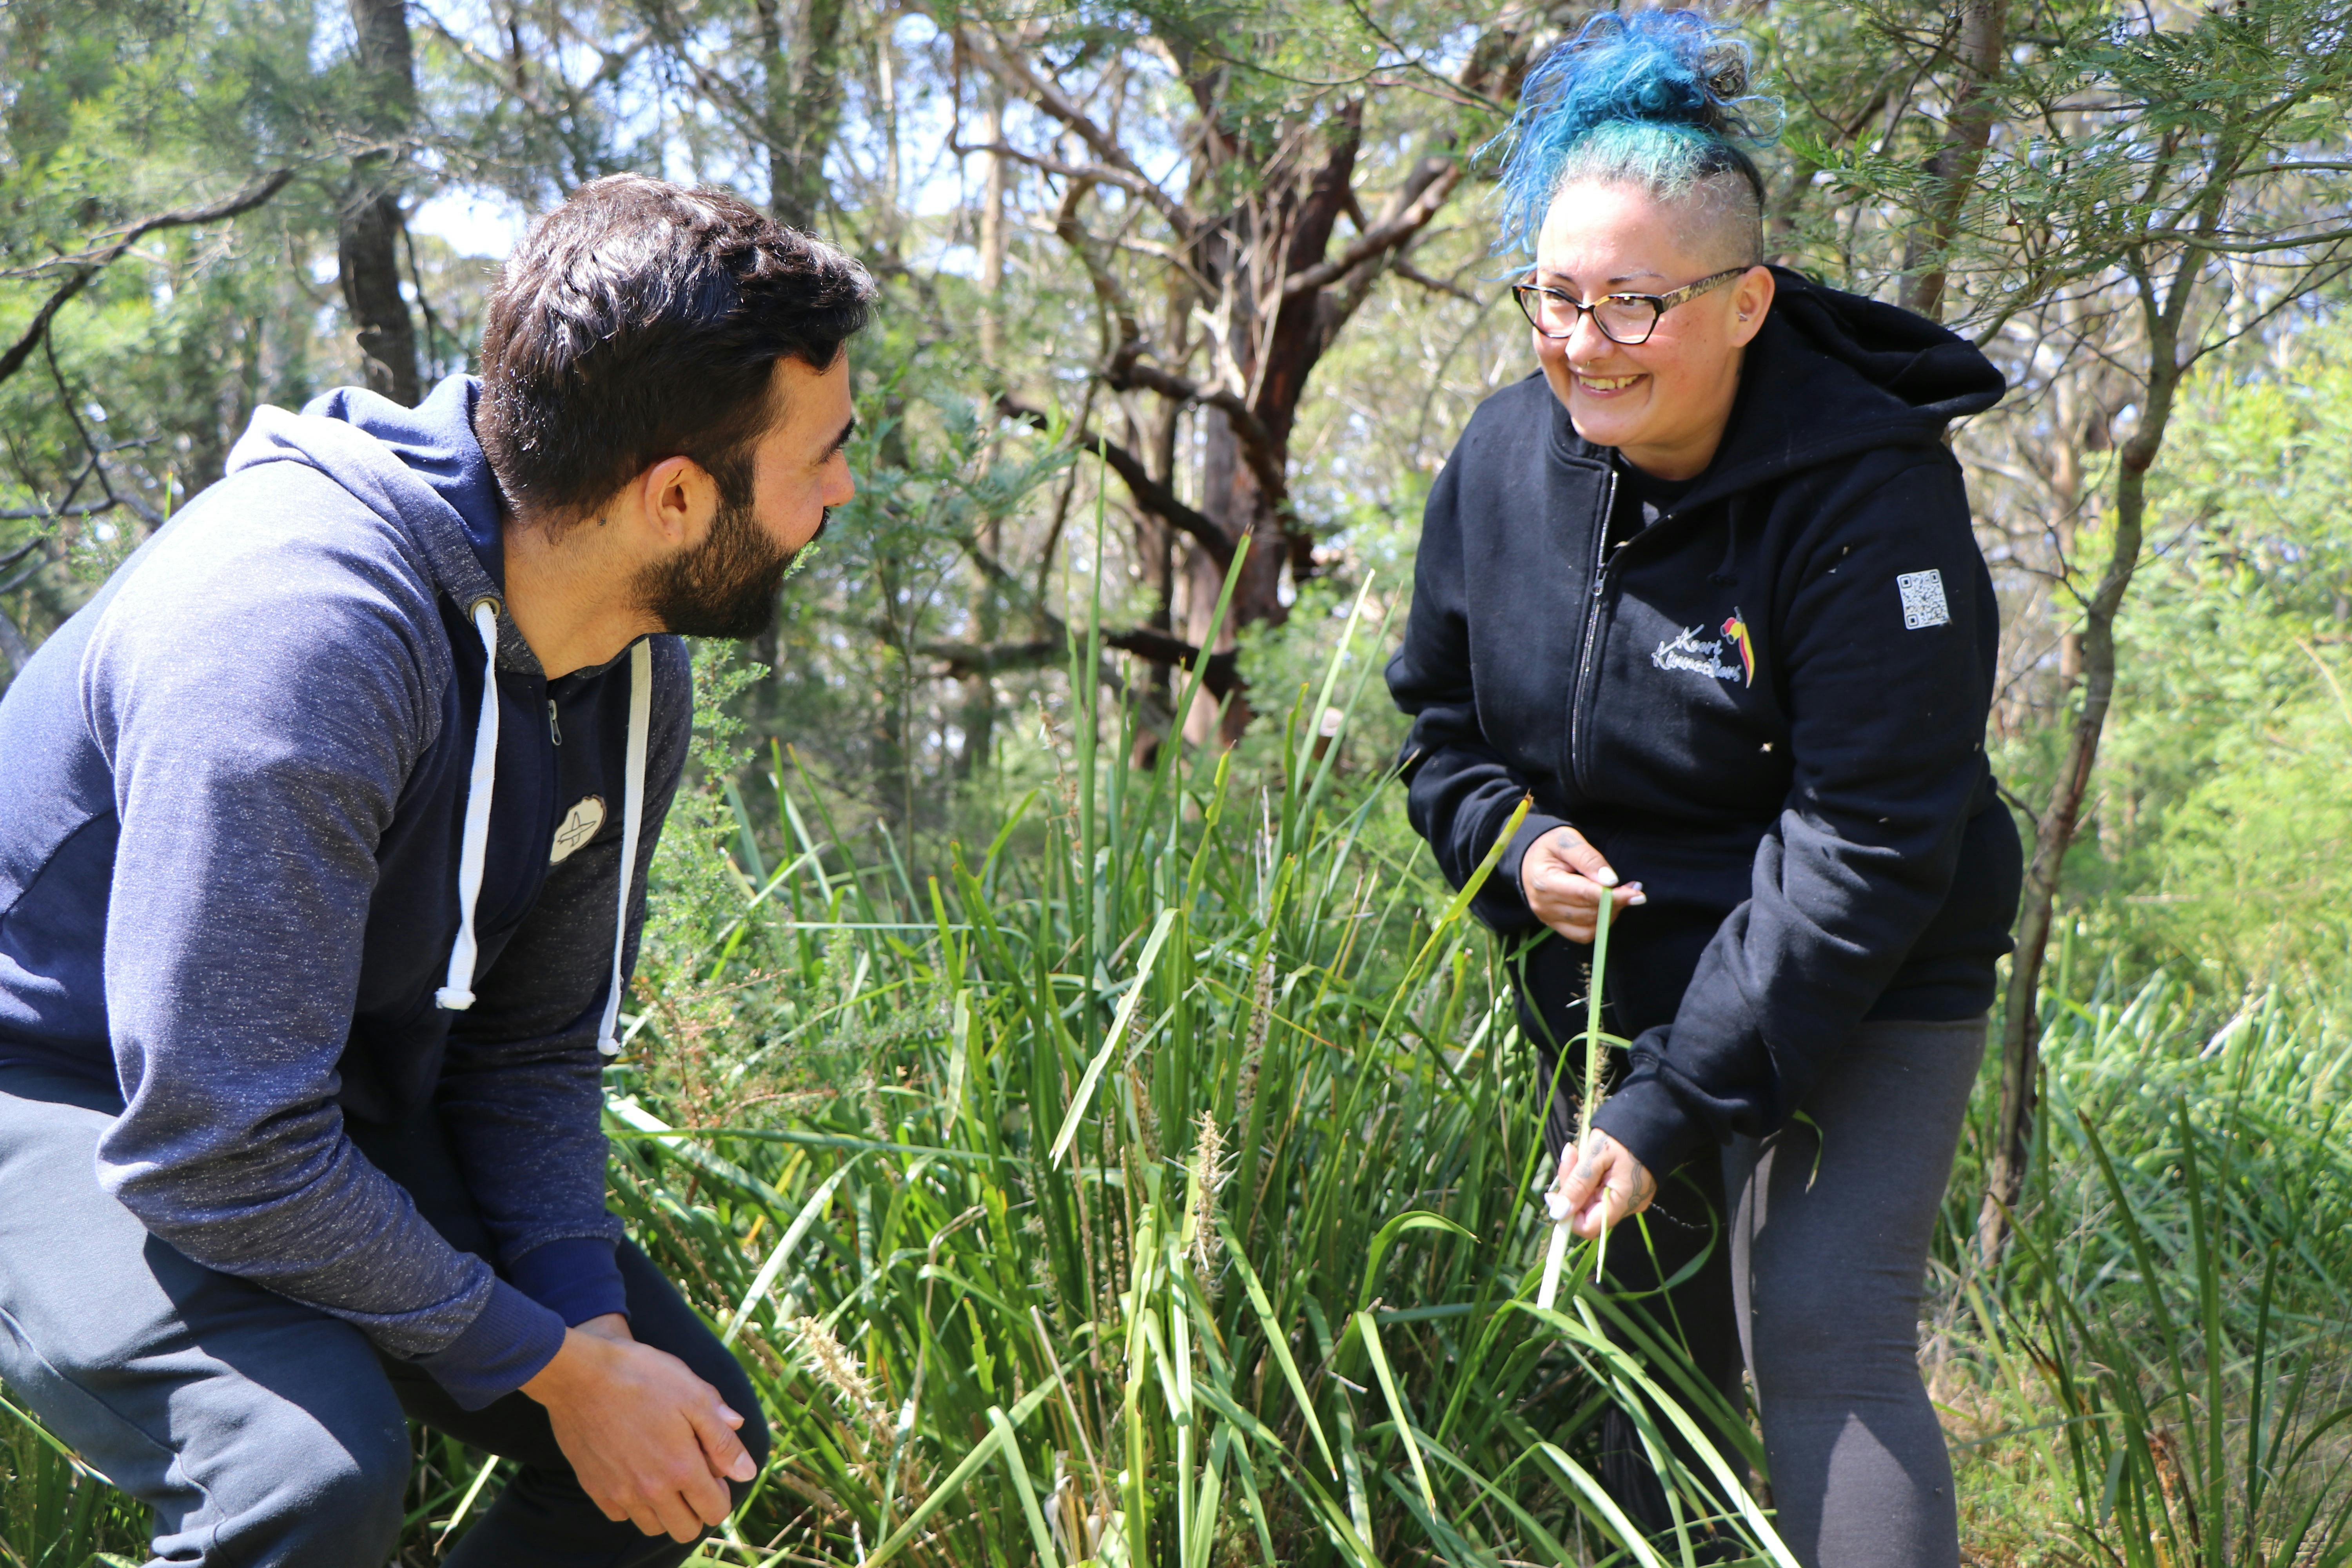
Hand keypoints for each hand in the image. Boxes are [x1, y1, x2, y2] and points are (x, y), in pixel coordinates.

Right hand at [521, 1313, 755, 1540]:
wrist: (580, 1373)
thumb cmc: (642, 1377)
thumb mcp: (694, 1396)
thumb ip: (722, 1439)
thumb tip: (747, 1472)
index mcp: (681, 1468)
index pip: (714, 1512)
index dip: (721, 1495)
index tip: (715, 1474)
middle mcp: (650, 1489)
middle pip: (684, 1530)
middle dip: (696, 1511)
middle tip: (692, 1478)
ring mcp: (619, 1492)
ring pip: (651, 1526)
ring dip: (664, 1510)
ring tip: (664, 1476)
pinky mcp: (593, 1487)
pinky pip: (620, 1514)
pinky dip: (632, 1504)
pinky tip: (635, 1474)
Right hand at [1521, 826, 1644, 943]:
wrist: (1529, 859)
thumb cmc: (1550, 846)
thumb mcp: (1567, 840)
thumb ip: (1588, 858)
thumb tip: (1610, 880)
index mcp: (1544, 881)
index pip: (1584, 894)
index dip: (1614, 896)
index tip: (1637, 894)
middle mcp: (1544, 905)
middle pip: (1589, 911)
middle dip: (1616, 902)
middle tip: (1633, 888)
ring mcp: (1548, 918)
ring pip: (1589, 926)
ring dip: (1610, 913)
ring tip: (1620, 895)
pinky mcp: (1554, 925)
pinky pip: (1583, 935)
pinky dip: (1599, 924)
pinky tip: (1606, 908)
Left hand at [1547, 1130, 1656, 1239]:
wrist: (1655, 1118)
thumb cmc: (1626, 1135)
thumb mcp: (1597, 1156)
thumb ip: (1577, 1185)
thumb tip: (1557, 1214)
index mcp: (1623, 1202)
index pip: (1588, 1227)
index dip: (1566, 1215)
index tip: (1551, 1193)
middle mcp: (1628, 1205)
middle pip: (1587, 1210)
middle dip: (1570, 1187)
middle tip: (1569, 1155)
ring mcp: (1629, 1196)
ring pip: (1591, 1197)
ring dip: (1577, 1177)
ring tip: (1575, 1150)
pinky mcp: (1627, 1186)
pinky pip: (1601, 1188)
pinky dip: (1589, 1175)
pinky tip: (1588, 1155)